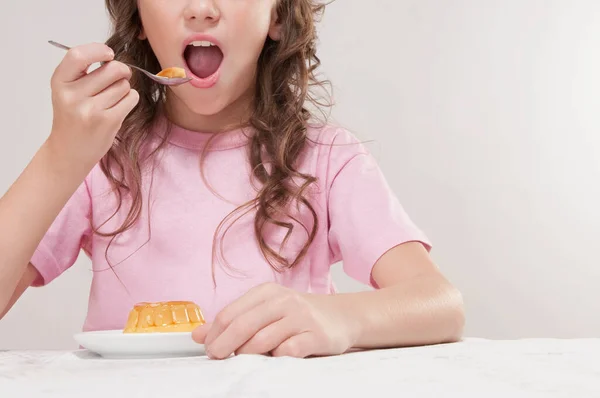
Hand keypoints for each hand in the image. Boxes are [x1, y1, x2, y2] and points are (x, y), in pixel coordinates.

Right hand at [48, 42, 138, 168]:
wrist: (69, 151)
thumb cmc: (72, 117)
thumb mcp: (67, 90)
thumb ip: (83, 71)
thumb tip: (113, 56)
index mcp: (60, 82)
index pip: (78, 55)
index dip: (99, 50)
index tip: (108, 54)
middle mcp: (73, 95)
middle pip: (112, 69)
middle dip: (121, 71)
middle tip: (119, 77)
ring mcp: (91, 110)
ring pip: (124, 85)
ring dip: (123, 89)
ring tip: (112, 99)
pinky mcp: (108, 122)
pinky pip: (131, 98)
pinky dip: (130, 100)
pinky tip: (119, 107)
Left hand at [192, 283, 359, 358]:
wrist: (342, 316)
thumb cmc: (298, 316)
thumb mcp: (265, 311)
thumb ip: (233, 321)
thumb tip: (198, 334)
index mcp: (266, 293)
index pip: (231, 313)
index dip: (215, 334)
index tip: (209, 348)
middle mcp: (283, 301)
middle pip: (243, 325)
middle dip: (224, 345)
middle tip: (217, 357)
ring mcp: (300, 317)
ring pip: (262, 340)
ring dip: (248, 355)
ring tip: (245, 360)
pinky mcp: (315, 336)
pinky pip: (287, 352)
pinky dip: (276, 358)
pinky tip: (275, 358)